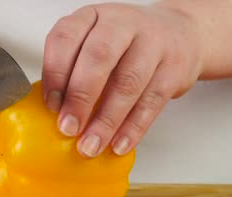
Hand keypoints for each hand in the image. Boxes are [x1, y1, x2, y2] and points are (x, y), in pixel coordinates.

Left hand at [42, 2, 203, 156]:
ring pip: (127, 84)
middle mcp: (122, 24)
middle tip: (69, 128)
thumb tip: (55, 113)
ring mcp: (152, 43)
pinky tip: (119, 144)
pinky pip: (151, 102)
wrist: (180, 34)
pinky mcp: (174, 68)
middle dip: (80, 98)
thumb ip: (75, 68)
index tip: (51, 105)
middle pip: (98, 57)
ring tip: (92, 145)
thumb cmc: (127, 45)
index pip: (66, 37)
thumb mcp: (96, 42)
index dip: (55, 73)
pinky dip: (133, 128)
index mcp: (93, 16)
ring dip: (106, 121)